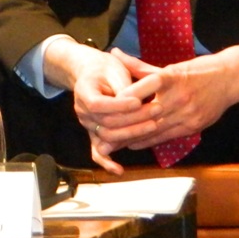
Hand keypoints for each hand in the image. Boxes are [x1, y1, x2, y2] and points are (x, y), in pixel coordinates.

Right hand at [48, 41, 148, 174]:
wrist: (93, 73)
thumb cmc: (106, 68)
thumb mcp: (114, 68)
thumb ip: (123, 86)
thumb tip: (136, 101)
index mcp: (83, 91)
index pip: (97, 104)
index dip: (118, 105)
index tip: (138, 101)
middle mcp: (82, 111)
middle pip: (105, 122)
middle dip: (133, 119)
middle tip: (156, 110)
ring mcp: (88, 124)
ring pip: (107, 136)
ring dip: (131, 133)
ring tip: (153, 125)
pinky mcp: (95, 133)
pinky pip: (97, 151)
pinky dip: (107, 162)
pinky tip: (119, 169)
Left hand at [105, 46, 238, 151]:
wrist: (230, 79)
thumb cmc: (198, 70)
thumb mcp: (170, 65)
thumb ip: (140, 66)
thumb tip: (115, 53)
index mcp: (171, 77)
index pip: (144, 88)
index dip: (126, 98)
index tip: (108, 104)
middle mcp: (179, 96)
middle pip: (147, 113)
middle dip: (124, 123)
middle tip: (102, 130)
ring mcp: (188, 113)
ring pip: (155, 128)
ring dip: (133, 136)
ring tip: (112, 142)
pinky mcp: (194, 126)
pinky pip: (167, 136)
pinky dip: (149, 141)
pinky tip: (133, 144)